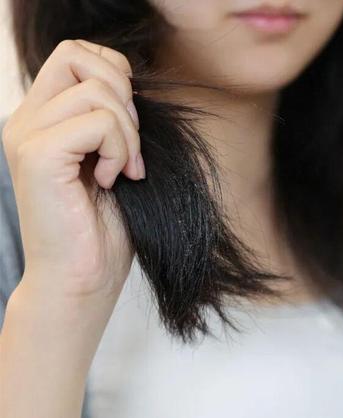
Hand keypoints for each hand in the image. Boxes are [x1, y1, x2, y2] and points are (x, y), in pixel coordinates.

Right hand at [1, 39, 142, 298]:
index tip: (130, 124)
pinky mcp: (37, 156)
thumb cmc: (105, 224)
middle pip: (78, 55)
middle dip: (122, 94)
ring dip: (128, 133)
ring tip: (124, 170)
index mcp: (43, 118)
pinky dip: (120, 150)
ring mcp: (27, 136)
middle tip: (130, 145)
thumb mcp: (115, 156)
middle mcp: (27, 120)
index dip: (115, 74)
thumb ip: (114, 116)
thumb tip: (134, 84)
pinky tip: (112, 180)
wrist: (84, 276)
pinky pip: (97, 123)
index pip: (77, 54)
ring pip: (96, 92)